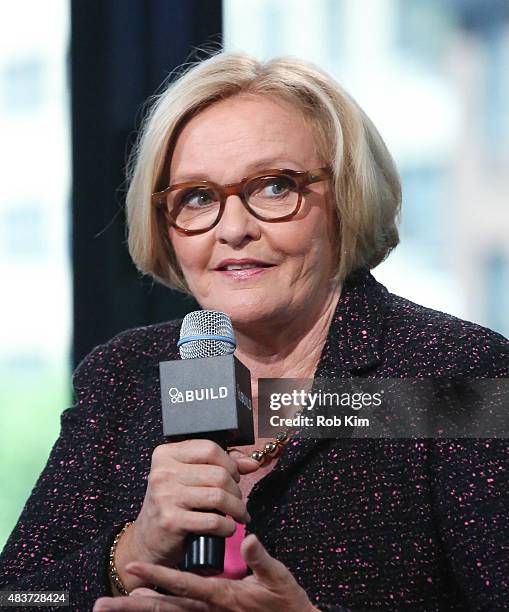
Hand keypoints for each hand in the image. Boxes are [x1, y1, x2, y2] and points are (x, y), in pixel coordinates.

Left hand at [94, 533, 317, 611]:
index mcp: (222, 597)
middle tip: (102, 604)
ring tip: (117, 606)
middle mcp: (209, 611)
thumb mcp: (278, 577)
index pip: (183, 586)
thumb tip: (248, 539)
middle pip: (165, 610)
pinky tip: (148, 607)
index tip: (133, 568)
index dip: (157, 577)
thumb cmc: (286, 603)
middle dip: (132, 607)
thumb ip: (261, 559)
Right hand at [113, 440, 258, 591]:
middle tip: (237, 499)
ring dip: (236, 508)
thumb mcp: (188, 478)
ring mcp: (165, 496)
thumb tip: (251, 462)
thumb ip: (218, 465)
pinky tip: (227, 528)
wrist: (147, 541)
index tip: (234, 476)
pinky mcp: (171, 521)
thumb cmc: (171, 505)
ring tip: (238, 514)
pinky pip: (213, 520)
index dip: (230, 463)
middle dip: (236, 489)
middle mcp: (163, 472)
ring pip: (218, 496)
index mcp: (166, 454)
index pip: (210, 448)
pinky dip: (227, 526)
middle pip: (218, 473)